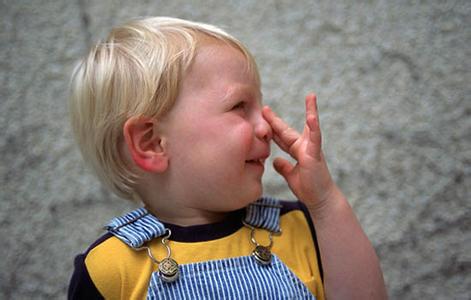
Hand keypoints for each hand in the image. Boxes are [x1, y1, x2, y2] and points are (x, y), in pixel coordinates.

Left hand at [263, 93, 336, 211]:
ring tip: (311, 96)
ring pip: (310, 127)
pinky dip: (314, 128)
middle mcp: (305, 147)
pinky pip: (316, 139)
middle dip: (276, 119)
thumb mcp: (291, 176)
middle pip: (288, 130)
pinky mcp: (316, 155)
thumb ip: (284, 167)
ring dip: (311, 111)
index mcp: (298, 151)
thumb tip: (276, 161)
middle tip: (265, 107)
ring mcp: (312, 150)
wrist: (320, 200)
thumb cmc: (309, 188)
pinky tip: (312, 116)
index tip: (262, 117)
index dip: (272, 127)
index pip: (281, 137)